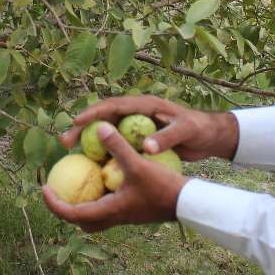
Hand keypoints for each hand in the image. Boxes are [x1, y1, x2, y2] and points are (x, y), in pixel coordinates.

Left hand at [42, 122, 188, 231]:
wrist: (188, 203)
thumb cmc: (163, 186)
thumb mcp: (138, 163)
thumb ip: (117, 146)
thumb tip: (100, 126)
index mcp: (109, 211)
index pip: (71, 213)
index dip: (54, 203)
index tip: (44, 189)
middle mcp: (113, 218)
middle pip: (80, 220)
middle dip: (64, 208)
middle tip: (55, 190)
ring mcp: (123, 217)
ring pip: (94, 217)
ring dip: (81, 205)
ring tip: (75, 185)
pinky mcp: (132, 212)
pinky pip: (106, 209)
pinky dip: (97, 198)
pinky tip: (101, 179)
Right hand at [59, 94, 238, 162]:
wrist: (210, 136)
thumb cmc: (199, 129)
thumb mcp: (185, 132)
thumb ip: (166, 138)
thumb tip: (146, 147)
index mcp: (144, 105)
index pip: (113, 106)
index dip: (93, 113)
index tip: (77, 122)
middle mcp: (135, 114)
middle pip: (102, 119)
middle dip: (81, 129)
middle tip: (65, 142)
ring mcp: (135, 127)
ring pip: (105, 133)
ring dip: (88, 143)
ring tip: (70, 156)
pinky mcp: (137, 140)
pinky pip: (116, 146)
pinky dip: (103, 154)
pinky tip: (92, 168)